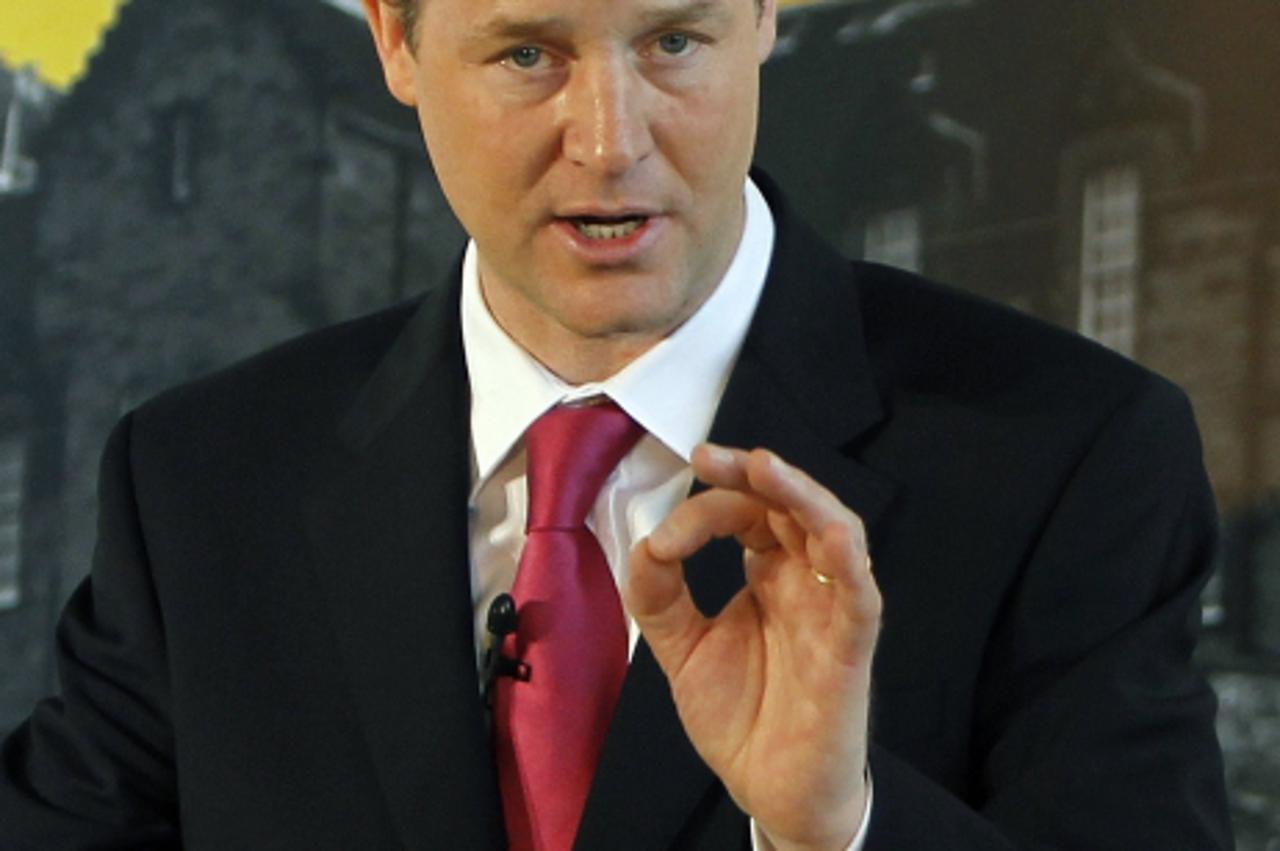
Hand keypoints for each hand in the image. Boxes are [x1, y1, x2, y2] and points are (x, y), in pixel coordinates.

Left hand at [625, 444, 879, 850]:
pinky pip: (861, 599)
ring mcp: (830, 611)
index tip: (663, 534)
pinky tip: (831, 534)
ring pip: (835, 534)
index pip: (748, 515)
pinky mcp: (850, 650)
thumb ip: (661, 597)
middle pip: (792, 508)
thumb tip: (648, 542)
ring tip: (766, 468)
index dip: (709, 505)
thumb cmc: (739, 715)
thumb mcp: (683, 647)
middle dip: (755, 475)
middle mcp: (804, 582)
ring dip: (804, 497)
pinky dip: (851, 563)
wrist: (768, 790)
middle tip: (710, 457)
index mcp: (768, 575)